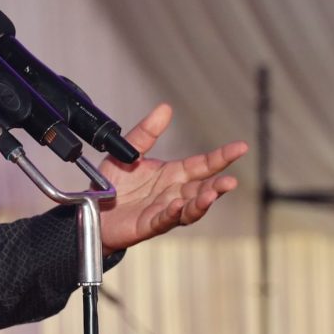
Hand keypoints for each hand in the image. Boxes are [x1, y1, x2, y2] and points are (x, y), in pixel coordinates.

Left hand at [99, 103, 245, 253]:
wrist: (92, 209)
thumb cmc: (113, 185)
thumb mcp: (129, 152)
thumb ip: (146, 133)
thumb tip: (165, 108)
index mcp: (173, 174)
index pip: (203, 165)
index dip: (222, 156)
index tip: (241, 147)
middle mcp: (174, 193)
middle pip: (202, 189)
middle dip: (218, 186)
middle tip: (230, 181)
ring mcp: (164, 211)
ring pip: (190, 209)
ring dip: (201, 203)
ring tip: (211, 195)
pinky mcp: (148, 224)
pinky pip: (164, 221)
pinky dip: (172, 214)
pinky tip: (178, 206)